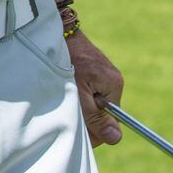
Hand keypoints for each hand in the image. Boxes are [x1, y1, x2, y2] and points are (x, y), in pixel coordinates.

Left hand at [68, 26, 124, 146]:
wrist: (56, 34)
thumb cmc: (67, 64)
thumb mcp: (79, 97)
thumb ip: (96, 118)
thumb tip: (117, 139)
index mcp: (114, 85)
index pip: (113, 120)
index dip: (96, 128)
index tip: (79, 125)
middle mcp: (113, 78)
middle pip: (104, 111)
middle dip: (87, 114)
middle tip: (69, 106)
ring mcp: (104, 73)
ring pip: (95, 101)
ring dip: (81, 103)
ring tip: (67, 93)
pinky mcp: (94, 69)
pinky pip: (90, 89)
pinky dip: (79, 92)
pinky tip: (68, 87)